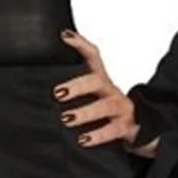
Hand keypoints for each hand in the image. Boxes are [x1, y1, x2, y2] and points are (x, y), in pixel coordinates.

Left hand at [52, 29, 158, 153]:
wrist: (139, 129)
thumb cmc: (106, 112)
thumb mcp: (92, 97)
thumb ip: (72, 91)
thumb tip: (38, 90)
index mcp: (101, 80)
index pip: (93, 56)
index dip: (81, 44)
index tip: (64, 37)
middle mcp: (111, 91)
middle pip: (97, 81)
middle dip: (77, 86)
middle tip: (57, 93)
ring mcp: (120, 108)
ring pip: (104, 106)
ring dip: (85, 112)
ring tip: (67, 119)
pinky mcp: (125, 127)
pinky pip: (112, 130)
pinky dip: (97, 136)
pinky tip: (83, 140)